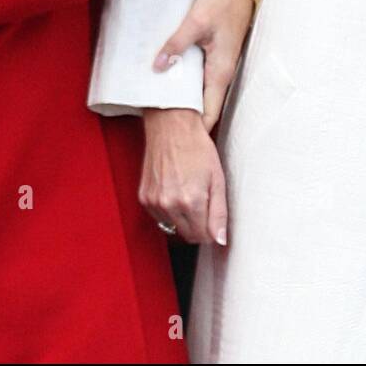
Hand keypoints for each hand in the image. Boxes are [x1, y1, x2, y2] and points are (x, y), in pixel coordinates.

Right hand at [139, 107, 227, 245]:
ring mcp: (154, 202)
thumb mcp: (217, 178)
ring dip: (183, 220)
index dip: (212, 230)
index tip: (214, 218)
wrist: (171, 126)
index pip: (204, 237)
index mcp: (191, 201)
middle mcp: (170, 204)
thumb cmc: (196, 147)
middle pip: (188, 236)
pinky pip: (159, 218)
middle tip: (204, 205)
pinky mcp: (144, 197)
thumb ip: (219, 213)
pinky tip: (175, 192)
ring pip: (173, 229)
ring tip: (188, 195)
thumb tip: (220, 239)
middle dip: (198, 227)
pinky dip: (169, 211)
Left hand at [152, 0, 253, 130]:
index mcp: (220, 71)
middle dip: (185, 118)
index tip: (178, 139)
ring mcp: (217, 67)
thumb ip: (176, 44)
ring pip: (200, 93)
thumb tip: (158, 66)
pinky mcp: (212, 58)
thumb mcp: (196, 21)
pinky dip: (184, 84)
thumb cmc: (222, 4)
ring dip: (183, 101)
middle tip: (161, 127)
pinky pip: (198, 79)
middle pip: (203, 107)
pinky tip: (167, 81)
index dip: (195, 129)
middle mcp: (221, 74)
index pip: (209, 113)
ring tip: (159, 107)